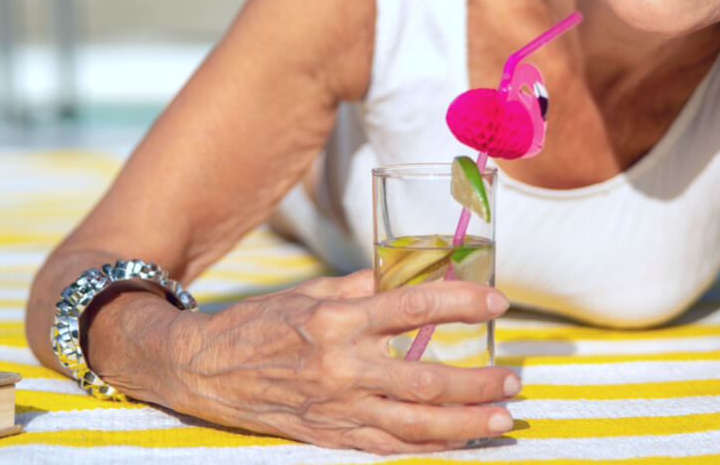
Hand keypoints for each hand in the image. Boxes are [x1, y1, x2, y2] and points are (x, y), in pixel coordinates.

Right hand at [158, 270, 517, 452]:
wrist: (204, 369)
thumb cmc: (261, 323)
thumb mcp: (313, 292)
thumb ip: (366, 287)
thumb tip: (418, 273)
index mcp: (338, 320)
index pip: (413, 307)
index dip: (461, 304)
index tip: (498, 303)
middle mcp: (341, 367)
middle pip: (426, 378)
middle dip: (478, 382)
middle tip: (515, 379)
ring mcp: (337, 408)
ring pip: (415, 424)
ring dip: (465, 424)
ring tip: (502, 419)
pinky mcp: (329, 436)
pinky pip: (387, 447)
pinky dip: (427, 447)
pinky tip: (459, 443)